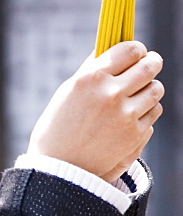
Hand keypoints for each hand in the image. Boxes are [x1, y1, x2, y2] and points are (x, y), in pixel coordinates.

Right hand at [27, 41, 163, 182]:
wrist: (60, 168)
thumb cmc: (59, 126)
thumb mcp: (68, 91)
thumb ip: (92, 69)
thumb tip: (109, 47)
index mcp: (91, 79)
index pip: (129, 50)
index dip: (137, 49)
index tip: (138, 52)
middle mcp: (111, 95)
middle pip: (149, 67)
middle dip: (152, 62)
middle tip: (151, 63)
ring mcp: (126, 116)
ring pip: (156, 90)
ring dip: (150, 87)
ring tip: (140, 91)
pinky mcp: (136, 135)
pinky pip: (154, 113)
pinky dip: (147, 111)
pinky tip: (133, 114)